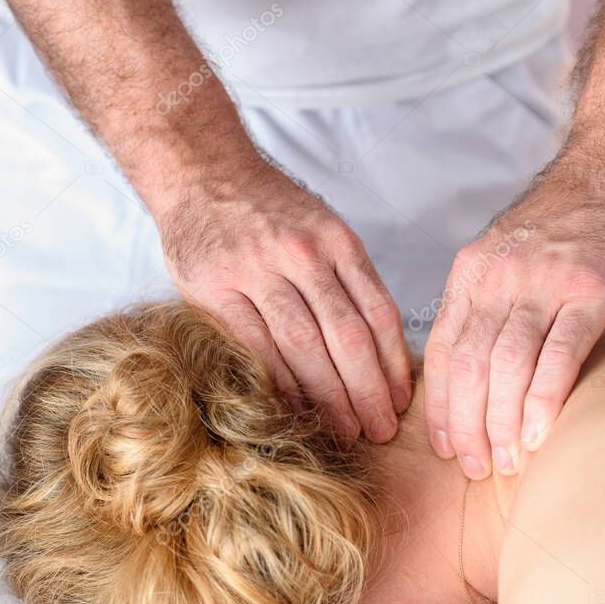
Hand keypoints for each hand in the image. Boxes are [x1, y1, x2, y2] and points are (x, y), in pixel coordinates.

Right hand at [159, 162, 411, 441]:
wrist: (202, 172)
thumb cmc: (270, 211)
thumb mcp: (323, 228)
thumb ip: (349, 280)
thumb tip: (384, 349)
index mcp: (338, 241)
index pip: (379, 313)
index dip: (395, 364)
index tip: (402, 401)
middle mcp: (303, 253)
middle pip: (348, 335)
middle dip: (369, 391)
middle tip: (381, 430)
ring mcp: (257, 269)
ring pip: (305, 346)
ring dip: (330, 396)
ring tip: (347, 431)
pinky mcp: (215, 288)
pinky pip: (257, 346)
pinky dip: (281, 383)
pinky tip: (297, 410)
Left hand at [424, 157, 604, 478]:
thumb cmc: (566, 224)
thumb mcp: (506, 255)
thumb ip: (488, 305)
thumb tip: (475, 371)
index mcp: (472, 273)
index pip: (441, 351)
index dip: (440, 406)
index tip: (444, 446)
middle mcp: (500, 277)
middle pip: (467, 365)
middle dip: (466, 426)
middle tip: (474, 467)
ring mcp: (545, 282)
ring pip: (506, 365)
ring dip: (501, 423)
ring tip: (504, 462)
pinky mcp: (591, 289)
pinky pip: (558, 353)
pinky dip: (543, 399)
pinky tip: (538, 434)